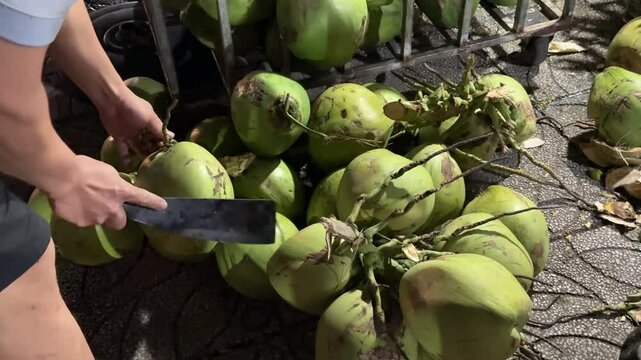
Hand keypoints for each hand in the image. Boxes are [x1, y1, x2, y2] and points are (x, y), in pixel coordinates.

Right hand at [47, 155, 166, 229]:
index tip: (163, 207)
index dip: (153, 203)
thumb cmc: (84, 168)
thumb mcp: (106, 171)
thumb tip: (114, 186)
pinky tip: (71, 204)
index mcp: (121, 192)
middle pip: (119, 222)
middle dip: (115, 217)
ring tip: (81, 200)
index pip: (142, 198)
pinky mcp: (82, 223)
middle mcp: (112, 209)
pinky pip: (83, 220)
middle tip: (106, 208)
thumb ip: (114, 182)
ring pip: (99, 220)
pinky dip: (79, 214)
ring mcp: (97, 218)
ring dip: (94, 213)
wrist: (61, 176)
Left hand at [99, 86, 173, 166]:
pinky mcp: (120, 138)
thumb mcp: (149, 118)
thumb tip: (173, 137)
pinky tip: (129, 167)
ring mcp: (131, 136)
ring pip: (138, 149)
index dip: (163, 146)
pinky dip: (125, 158)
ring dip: (142, 157)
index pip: (159, 137)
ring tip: (146, 168)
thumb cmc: (134, 107)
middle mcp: (142, 132)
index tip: (168, 156)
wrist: (112, 101)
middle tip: (158, 165)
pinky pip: (123, 150)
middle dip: (153, 153)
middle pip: (150, 145)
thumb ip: (159, 129)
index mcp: (151, 125)